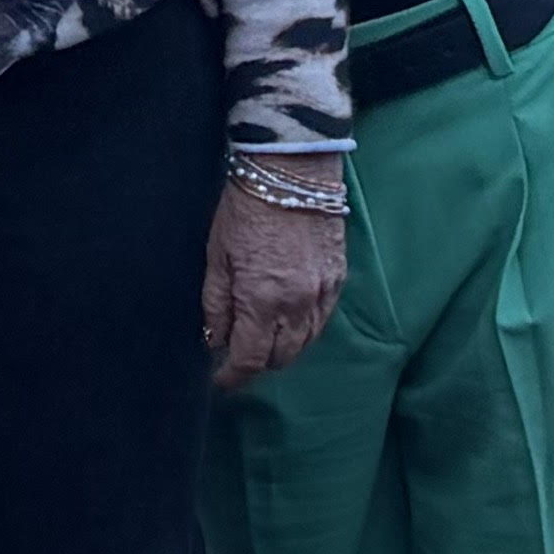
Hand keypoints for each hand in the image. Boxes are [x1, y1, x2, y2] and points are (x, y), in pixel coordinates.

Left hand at [207, 173, 343, 385]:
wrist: (291, 172)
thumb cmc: (245, 210)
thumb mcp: (217, 256)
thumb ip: (216, 303)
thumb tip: (215, 339)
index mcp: (262, 301)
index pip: (250, 359)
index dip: (233, 377)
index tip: (219, 381)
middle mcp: (297, 305)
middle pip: (280, 358)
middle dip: (257, 364)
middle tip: (237, 356)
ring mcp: (323, 294)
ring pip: (305, 344)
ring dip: (282, 350)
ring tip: (262, 340)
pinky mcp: (339, 280)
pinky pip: (322, 321)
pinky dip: (304, 330)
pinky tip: (288, 320)